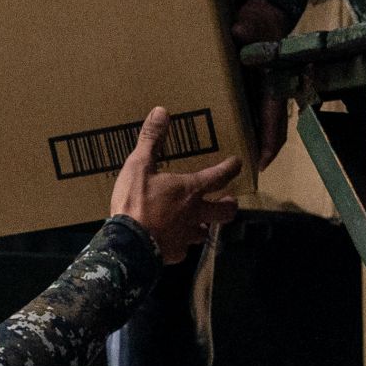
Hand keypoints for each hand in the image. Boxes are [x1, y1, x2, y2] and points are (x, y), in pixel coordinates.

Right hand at [110, 107, 242, 263]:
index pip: (218, 177)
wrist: (127, 245)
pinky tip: (173, 240)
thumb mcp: (138, 165)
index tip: (238, 163)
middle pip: (225, 212)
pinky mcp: (176, 253)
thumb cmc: (135, 202)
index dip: (230, 168)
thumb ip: (151, 139)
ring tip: (200, 222)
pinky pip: (184, 248)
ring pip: (205, 232)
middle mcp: (195, 214)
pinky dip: (182, 242)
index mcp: (189, 190)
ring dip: (205, 225)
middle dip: (229, 204)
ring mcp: (187, 236)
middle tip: (228, 199)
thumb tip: (162, 111)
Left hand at [231, 0, 291, 169]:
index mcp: (272, 84)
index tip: (261, 164)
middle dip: (254, 150)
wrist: (261, 11)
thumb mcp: (254, 22)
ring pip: (252, 122)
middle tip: (237, 172)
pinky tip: (213, 131)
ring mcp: (254, 92)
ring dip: (243, 139)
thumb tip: (240, 30)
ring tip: (223, 158)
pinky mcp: (242, 87)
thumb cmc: (261, 20)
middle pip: (264, 129)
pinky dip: (231, 123)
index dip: (269, 144)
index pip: (274, 120)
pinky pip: (238, 110)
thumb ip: (248, 27)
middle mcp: (264, 93)